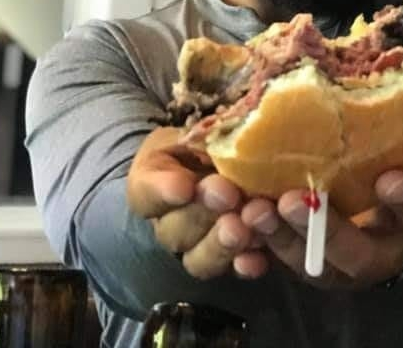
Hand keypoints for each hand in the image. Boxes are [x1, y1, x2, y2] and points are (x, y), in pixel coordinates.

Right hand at [127, 127, 268, 279]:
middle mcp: (170, 223)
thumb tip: (226, 133)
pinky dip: (246, 266)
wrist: (225, 165)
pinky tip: (257, 258)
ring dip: (222, 244)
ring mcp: (199, 246)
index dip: (162, 191)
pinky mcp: (231, 260)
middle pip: (175, 230)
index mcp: (152, 183)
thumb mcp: (197, 131)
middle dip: (201, 213)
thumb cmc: (206, 144)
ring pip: (199, 259)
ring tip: (244, 227)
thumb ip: (203, 136)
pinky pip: (233, 272)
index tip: (183, 186)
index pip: (145, 192)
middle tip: (227, 195)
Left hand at [241, 170, 402, 288]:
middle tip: (294, 200)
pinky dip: (254, 251)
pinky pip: (279, 262)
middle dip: (324, 232)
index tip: (390, 179)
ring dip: (278, 239)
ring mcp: (341, 259)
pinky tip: (233, 230)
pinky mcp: (305, 255)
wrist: (393, 178)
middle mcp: (382, 248)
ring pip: (311, 265)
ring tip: (251, 210)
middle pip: (358, 256)